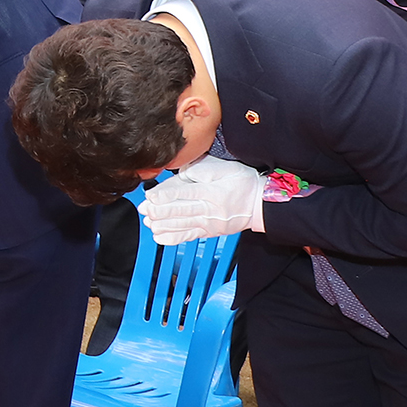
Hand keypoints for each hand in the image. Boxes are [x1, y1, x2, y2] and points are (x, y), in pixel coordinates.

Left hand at [140, 157, 265, 244]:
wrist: (261, 205)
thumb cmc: (243, 183)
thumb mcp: (225, 168)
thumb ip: (202, 169)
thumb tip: (181, 172)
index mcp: (213, 192)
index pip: (186, 193)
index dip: (167, 194)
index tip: (151, 195)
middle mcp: (210, 210)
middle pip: (181, 211)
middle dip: (160, 211)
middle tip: (145, 209)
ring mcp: (209, 223)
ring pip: (182, 225)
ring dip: (162, 224)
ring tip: (148, 222)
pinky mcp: (208, 232)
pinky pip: (188, 237)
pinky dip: (172, 238)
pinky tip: (158, 237)